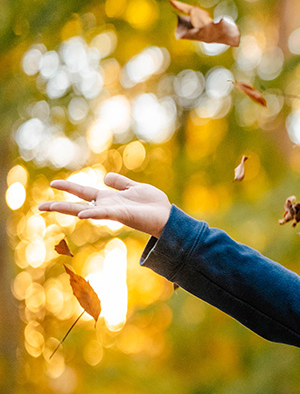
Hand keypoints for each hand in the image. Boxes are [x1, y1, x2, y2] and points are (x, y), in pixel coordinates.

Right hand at [38, 173, 171, 237]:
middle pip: (77, 205)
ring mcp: (112, 212)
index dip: (68, 187)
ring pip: (84, 210)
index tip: (52, 183)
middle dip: (58, 205)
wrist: (167, 215)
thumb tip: (105, 177)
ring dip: (67, 208)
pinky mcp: (122, 215)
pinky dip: (93, 212)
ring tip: (48, 206)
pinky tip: (82, 214)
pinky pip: (104, 213)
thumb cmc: (153, 204)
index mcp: (108, 199)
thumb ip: (120, 183)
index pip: (83, 193)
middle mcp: (106, 206)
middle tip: (39, 206)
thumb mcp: (134, 188)